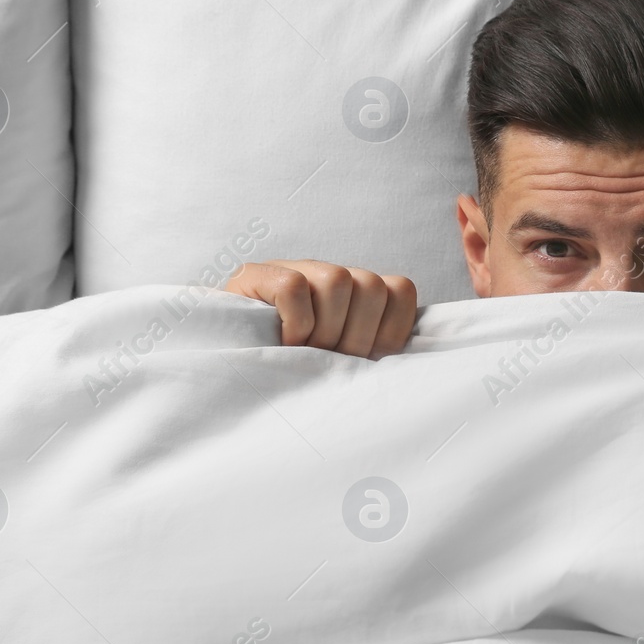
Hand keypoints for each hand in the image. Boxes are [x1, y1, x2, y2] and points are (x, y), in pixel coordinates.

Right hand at [225, 260, 417, 357]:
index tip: (364, 359)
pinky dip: (295, 323)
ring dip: (324, 329)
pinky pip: (295, 287)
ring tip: (305, 351)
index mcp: (358, 294)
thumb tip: (418, 367)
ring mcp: (295, 269)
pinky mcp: (258, 274)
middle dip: (355, 336)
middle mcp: (331, 274)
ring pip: (338, 281)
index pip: (400, 290)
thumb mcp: (346, 365)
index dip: (389, 331)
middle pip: (372, 287)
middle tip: (329, 359)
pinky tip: (284, 342)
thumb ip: (379, 354)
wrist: (225, 364)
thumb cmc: (296, 373)